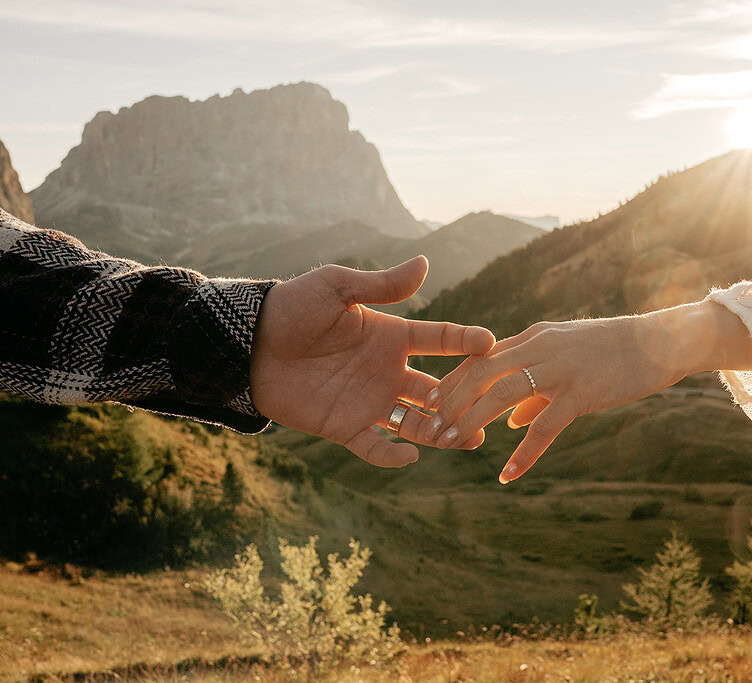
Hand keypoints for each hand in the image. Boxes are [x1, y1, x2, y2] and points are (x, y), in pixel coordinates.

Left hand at [250, 256, 495, 467]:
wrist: (249, 345)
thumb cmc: (292, 308)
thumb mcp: (337, 288)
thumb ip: (381, 285)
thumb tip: (425, 263)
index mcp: (391, 337)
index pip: (440, 340)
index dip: (466, 341)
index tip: (491, 344)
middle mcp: (388, 371)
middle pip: (439, 388)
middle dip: (466, 398)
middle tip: (492, 406)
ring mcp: (370, 401)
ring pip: (417, 422)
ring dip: (443, 431)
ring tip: (470, 439)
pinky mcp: (346, 426)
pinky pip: (376, 447)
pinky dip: (393, 456)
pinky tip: (411, 455)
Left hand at [426, 300, 751, 482]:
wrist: (661, 340)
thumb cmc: (613, 351)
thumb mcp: (567, 358)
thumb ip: (536, 388)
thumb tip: (511, 421)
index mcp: (533, 337)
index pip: (478, 357)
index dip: (451, 382)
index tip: (431, 407)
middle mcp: (539, 347)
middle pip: (479, 372)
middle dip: (451, 401)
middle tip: (433, 430)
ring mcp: (560, 369)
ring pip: (502, 395)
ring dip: (472, 421)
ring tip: (453, 445)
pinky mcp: (583, 392)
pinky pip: (545, 427)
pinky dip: (523, 453)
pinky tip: (508, 475)